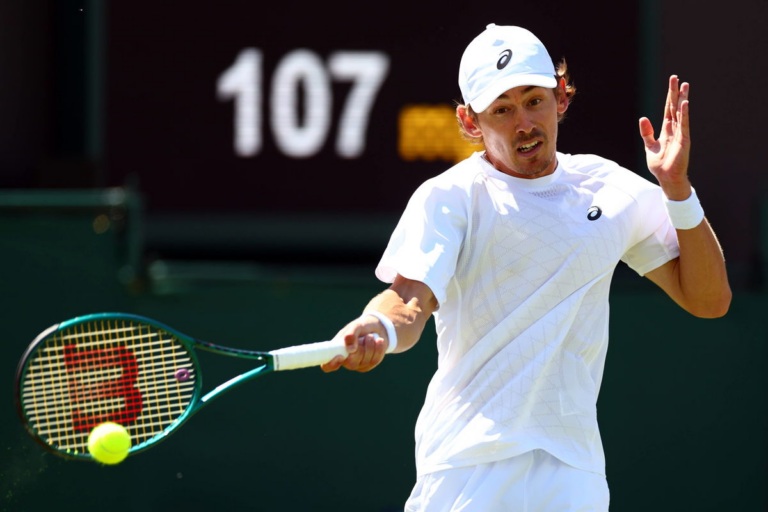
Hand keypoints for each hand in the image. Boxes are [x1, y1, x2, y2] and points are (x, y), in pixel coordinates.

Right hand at [321, 316, 388, 372]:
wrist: (378, 327)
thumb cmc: (362, 326)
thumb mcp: (356, 326)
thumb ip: (351, 335)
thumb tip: (350, 349)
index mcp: (336, 351)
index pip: (328, 366)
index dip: (331, 364)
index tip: (340, 356)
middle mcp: (346, 360)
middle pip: (350, 364)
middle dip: (360, 349)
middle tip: (365, 337)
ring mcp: (358, 364)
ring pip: (364, 362)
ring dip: (370, 346)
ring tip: (370, 336)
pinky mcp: (370, 365)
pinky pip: (375, 361)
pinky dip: (378, 349)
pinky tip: (379, 341)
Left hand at [638, 75, 691, 199]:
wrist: (666, 177)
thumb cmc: (659, 164)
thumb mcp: (649, 146)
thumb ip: (646, 132)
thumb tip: (643, 118)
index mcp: (666, 130)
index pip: (668, 109)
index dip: (669, 96)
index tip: (672, 83)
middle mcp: (675, 129)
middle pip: (675, 107)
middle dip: (675, 93)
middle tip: (676, 78)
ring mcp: (680, 133)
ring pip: (681, 112)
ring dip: (682, 99)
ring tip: (685, 85)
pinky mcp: (684, 140)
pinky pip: (684, 125)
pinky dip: (684, 114)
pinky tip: (684, 104)